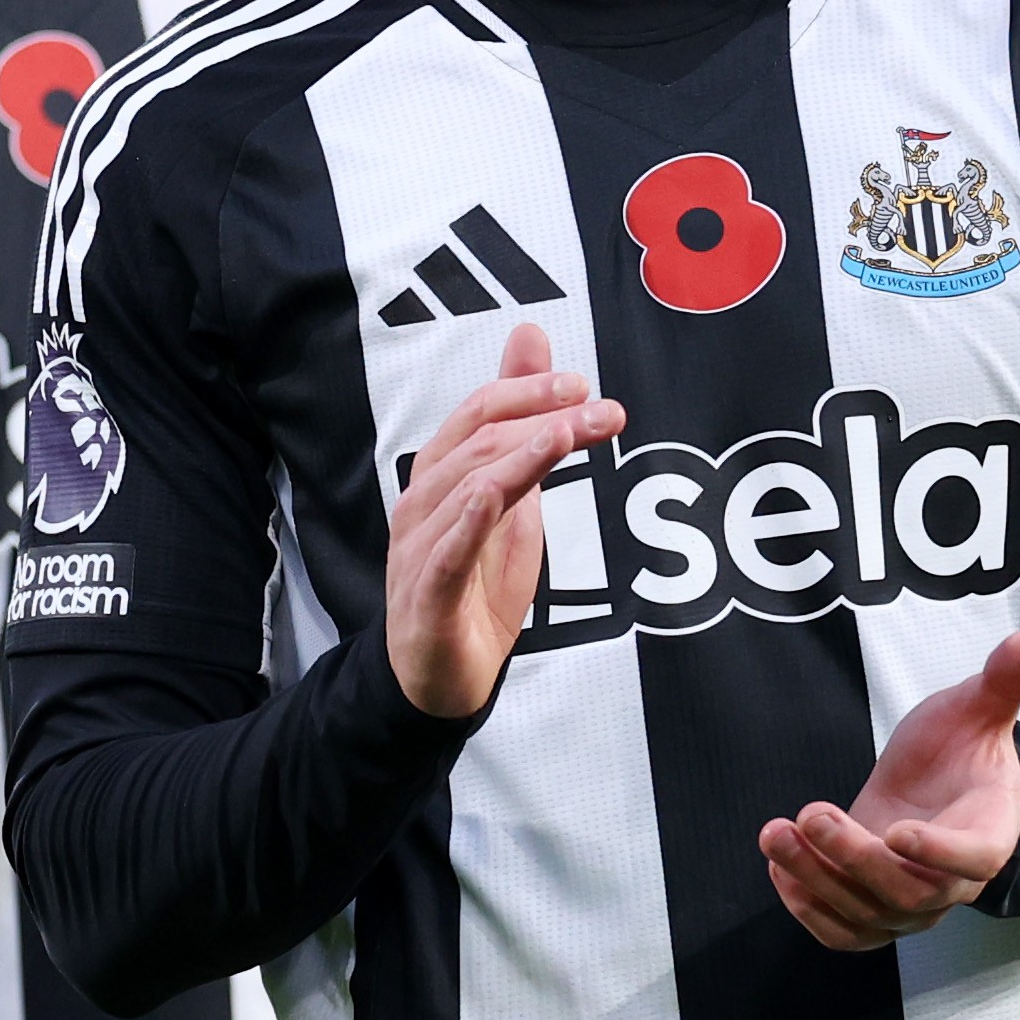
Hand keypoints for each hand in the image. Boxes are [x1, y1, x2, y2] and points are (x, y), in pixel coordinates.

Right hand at [384, 322, 625, 717]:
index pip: (479, 413)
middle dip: (542, 418)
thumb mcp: (511, 497)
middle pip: (479, 443)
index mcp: (442, 476)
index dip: (528, 392)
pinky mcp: (428, 596)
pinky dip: (467, 521)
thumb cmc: (474, 583)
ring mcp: (420, 549)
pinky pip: (446, 553)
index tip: (583, 387)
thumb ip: (521, 426)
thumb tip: (532, 343)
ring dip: (518, 457)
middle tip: (598, 408)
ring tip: (562, 436)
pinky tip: (493, 495)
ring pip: (465, 489)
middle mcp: (423, 503)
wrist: (439, 676)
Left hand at [758, 629, 1019, 948]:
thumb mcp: (977, 709)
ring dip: (816, 879)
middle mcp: (951, 882)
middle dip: (852, 858)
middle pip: (907, 892)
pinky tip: (780, 869)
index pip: (973, 858)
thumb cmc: (960, 748)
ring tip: (775, 834)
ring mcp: (911, 904)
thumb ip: (1001, 683)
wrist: (937, 786)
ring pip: (867, 913)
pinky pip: (845, 933)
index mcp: (988, 834)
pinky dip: (809, 910)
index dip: (938, 853)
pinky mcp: (874, 912)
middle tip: (810, 812)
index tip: (898, 831)